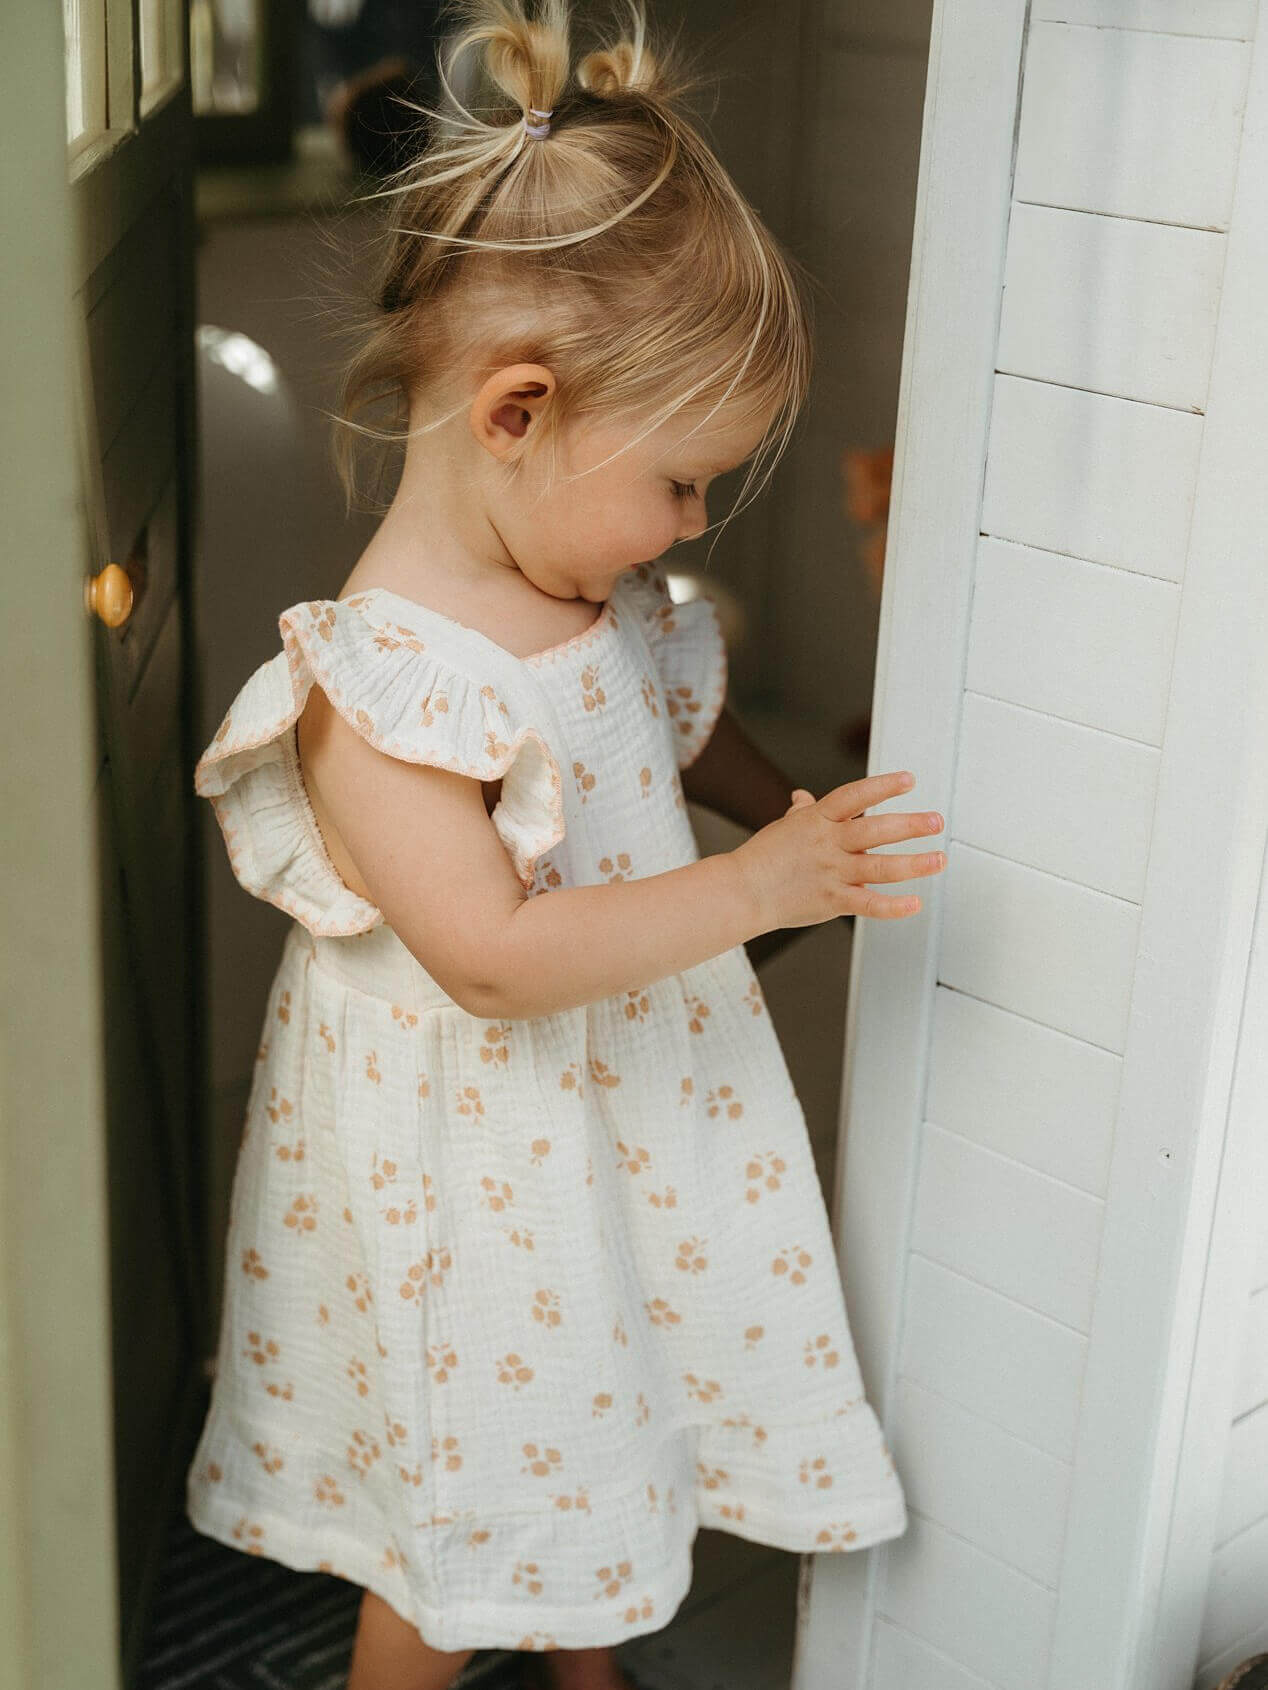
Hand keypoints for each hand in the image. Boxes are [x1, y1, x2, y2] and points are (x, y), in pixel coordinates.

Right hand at [732, 770, 945, 931]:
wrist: (741, 892)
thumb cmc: (763, 858)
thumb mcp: (784, 827)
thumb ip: (802, 812)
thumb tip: (802, 797)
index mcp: (818, 820)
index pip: (855, 796)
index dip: (882, 786)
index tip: (909, 780)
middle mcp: (828, 844)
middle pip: (876, 830)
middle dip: (911, 825)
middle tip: (936, 821)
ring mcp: (832, 873)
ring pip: (880, 867)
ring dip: (914, 864)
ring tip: (939, 859)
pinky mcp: (833, 901)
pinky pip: (868, 904)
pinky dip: (894, 907)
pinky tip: (915, 903)